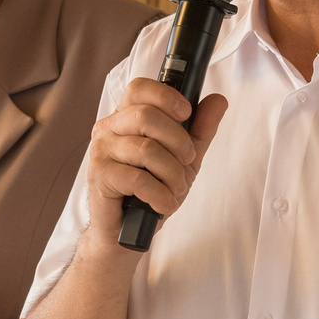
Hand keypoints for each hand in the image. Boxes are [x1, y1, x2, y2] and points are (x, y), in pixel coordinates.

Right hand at [81, 76, 228, 250]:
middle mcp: (109, 128)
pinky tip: (164, 203)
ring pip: (146, 149)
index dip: (166, 96)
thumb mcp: (183, 158)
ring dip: (172, 174)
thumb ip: (200, 129)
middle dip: (178, 141)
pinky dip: (160, 194)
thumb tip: (218, 100)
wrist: (127, 230)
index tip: (186, 113)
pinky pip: (138, 179)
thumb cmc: (150, 190)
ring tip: (175, 189)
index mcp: (126, 117)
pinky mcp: (100, 176)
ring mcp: (102, 151)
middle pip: (146, 115)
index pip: (139, 88)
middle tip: (187, 161)